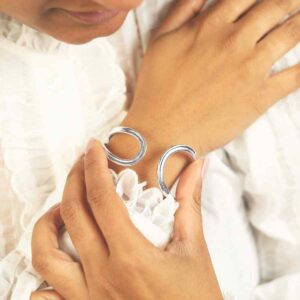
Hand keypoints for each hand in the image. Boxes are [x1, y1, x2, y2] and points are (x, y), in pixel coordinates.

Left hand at [31, 140, 221, 299]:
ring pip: (46, 254)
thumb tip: (198, 166)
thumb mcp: (194, 248)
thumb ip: (190, 202)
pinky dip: (45, 270)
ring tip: (63, 207)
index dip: (94, 166)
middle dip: (74, 179)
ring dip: (48, 222)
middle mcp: (103, 276)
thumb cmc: (196, 299)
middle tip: (82, 163)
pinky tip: (60, 254)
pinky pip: (46, 294)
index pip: (102, 198)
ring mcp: (88, 297)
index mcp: (131, 256)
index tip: (93, 148)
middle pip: (72, 214)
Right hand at [109, 0, 299, 186]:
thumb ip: (183, 11)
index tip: (269, 0)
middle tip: (293, 3)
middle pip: (277, 6)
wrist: (162, 132)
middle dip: (289, 1)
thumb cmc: (156, 90)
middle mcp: (235, 40)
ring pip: (293, 32)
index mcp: (211, 25)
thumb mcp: (160, 42)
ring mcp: (251, 67)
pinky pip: (296, 76)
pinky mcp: (260, 96)